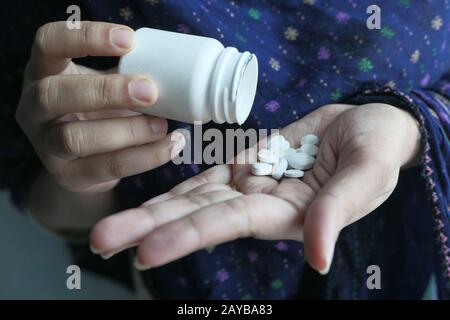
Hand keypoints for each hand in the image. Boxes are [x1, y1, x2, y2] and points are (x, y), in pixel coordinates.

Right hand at [16, 21, 184, 192]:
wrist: (83, 160)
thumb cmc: (97, 111)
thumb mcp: (103, 86)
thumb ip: (126, 75)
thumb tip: (174, 72)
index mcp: (43, 72)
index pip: (49, 43)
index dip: (85, 38)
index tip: (130, 40)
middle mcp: (33, 108)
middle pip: (53, 94)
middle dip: (106, 92)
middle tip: (150, 91)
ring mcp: (45, 145)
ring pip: (74, 138)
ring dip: (126, 131)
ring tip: (162, 125)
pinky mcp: (68, 176)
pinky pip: (104, 168)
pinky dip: (142, 157)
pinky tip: (169, 147)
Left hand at [90, 103, 420, 272]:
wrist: (368, 126)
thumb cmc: (377, 149)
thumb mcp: (367, 176)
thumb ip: (339, 212)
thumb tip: (320, 259)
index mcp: (287, 214)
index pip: (227, 225)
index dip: (188, 235)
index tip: (145, 252)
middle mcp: (259, 205)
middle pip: (196, 216)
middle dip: (150, 228)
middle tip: (102, 241)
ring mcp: (249, 185)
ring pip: (192, 198)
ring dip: (152, 211)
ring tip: (109, 228)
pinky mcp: (246, 163)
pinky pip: (205, 176)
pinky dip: (176, 186)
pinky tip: (146, 200)